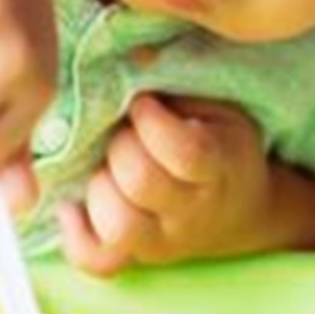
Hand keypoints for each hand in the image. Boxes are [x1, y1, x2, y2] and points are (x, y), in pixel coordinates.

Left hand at [57, 94, 277, 275]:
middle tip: (124, 133)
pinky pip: (96, 260)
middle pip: (140, 182)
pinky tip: (75, 201)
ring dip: (100, 187)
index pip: (183, 151)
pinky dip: (76, 232)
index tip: (144, 103)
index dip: (152, 120)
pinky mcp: (135, 257)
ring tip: (107, 166)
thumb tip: (131, 53)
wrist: (239, 207)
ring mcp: (162, 240)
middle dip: (120, 145)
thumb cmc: (218, 137)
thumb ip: (175, 82)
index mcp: (220, 164)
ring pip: (117, 225)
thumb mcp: (214, 103)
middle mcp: (192, 210)